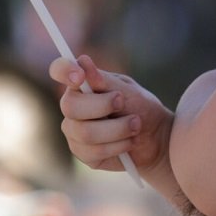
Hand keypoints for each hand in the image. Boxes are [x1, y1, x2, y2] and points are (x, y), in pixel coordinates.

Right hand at [49, 54, 173, 178]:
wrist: (156, 138)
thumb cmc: (140, 107)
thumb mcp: (128, 90)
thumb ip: (105, 80)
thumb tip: (83, 62)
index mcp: (81, 84)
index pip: (59, 70)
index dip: (64, 71)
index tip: (80, 76)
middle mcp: (72, 106)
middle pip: (70, 106)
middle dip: (102, 106)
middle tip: (123, 102)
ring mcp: (74, 131)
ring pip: (84, 132)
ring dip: (117, 129)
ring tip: (136, 125)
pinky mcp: (83, 153)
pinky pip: (93, 152)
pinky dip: (117, 146)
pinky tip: (128, 142)